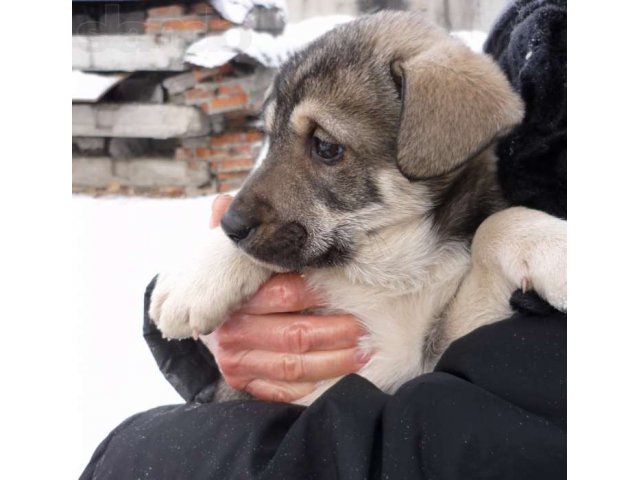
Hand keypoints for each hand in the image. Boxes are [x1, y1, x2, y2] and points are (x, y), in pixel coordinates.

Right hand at [200, 195, 368, 402]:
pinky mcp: (246, 385)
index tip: (346, 291)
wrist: (205, 326)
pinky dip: (314, 387)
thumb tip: (222, 201)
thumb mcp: (228, 260)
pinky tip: (341, 377)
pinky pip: (283, 392)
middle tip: (364, 327)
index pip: (283, 295)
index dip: (317, 294)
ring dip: (334, 361)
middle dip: (335, 332)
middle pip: (294, 334)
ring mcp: (239, 363)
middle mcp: (233, 333)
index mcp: (235, 300)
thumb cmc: (233, 289)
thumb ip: (233, 237)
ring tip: (364, 351)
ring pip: (294, 367)